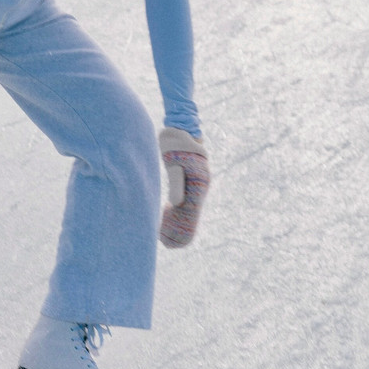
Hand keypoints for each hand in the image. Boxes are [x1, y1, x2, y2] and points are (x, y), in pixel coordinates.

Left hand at [159, 127, 209, 247]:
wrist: (179, 127)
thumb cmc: (176, 144)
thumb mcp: (174, 163)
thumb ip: (176, 182)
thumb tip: (176, 203)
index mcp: (200, 181)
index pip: (194, 210)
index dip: (186, 225)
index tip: (177, 237)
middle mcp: (201, 182)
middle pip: (192, 209)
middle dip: (183, 226)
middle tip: (168, 240)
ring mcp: (196, 179)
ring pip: (189, 204)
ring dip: (180, 218)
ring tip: (167, 231)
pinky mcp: (190, 176)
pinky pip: (186, 196)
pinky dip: (179, 207)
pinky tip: (169, 212)